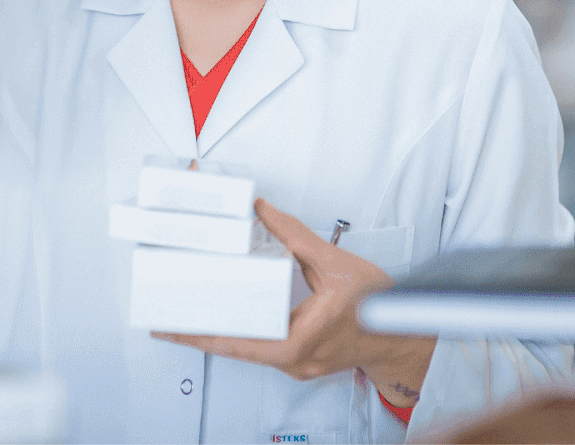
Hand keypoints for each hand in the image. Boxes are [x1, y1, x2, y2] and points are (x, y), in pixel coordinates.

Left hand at [153, 199, 435, 408]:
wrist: (405, 336)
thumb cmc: (379, 308)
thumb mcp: (336, 264)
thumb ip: (296, 236)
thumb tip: (264, 211)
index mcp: (297, 341)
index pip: (236, 343)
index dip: (199, 336)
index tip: (169, 329)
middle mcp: (293, 359)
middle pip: (236, 348)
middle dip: (202, 331)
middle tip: (169, 315)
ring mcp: (297, 363)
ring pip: (250, 350)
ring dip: (224, 332)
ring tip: (193, 314)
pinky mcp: (302, 359)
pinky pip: (265, 348)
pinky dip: (246, 332)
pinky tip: (233, 317)